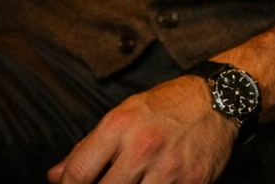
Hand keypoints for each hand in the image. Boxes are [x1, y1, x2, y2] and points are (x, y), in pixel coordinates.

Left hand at [49, 74, 236, 183]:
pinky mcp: (191, 183)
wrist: (218, 99)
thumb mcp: (123, 115)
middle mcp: (142, 147)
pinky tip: (154, 183)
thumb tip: (55, 175)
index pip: (78, 173)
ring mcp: (168, 169)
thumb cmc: (166, 106)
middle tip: (107, 182)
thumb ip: (87, 148)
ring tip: (131, 182)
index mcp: (119, 126)